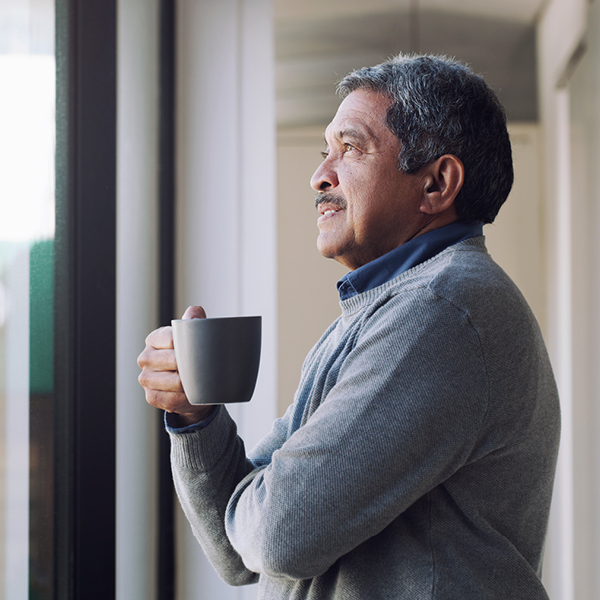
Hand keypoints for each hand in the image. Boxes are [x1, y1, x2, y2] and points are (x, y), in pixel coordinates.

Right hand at [137, 306, 213, 424]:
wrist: (190, 386)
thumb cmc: (191, 357)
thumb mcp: (193, 338)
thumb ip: (194, 323)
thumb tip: (196, 311)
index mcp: (154, 339)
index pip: (171, 338)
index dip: (187, 345)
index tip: (200, 350)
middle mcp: (146, 358)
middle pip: (172, 360)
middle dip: (190, 365)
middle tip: (204, 367)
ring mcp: (146, 378)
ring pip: (172, 381)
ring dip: (189, 384)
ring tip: (200, 381)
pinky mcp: (151, 396)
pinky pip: (170, 399)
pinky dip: (184, 399)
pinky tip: (191, 394)